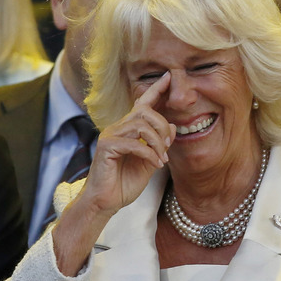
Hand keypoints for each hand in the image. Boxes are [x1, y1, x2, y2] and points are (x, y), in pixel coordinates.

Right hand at [52, 72, 175, 275]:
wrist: (105, 203)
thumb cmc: (123, 184)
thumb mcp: (149, 162)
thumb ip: (160, 145)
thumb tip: (174, 127)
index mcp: (127, 129)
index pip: (141, 104)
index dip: (155, 90)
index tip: (167, 77)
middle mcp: (117, 128)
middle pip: (144, 111)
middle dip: (162, 125)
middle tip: (169, 145)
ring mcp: (109, 136)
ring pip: (140, 125)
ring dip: (157, 142)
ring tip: (162, 158)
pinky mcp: (106, 147)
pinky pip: (134, 143)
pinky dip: (150, 154)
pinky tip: (156, 165)